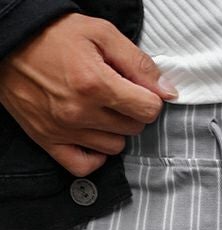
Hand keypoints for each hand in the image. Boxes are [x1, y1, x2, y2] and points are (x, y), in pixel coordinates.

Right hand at [0, 12, 177, 175]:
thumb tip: (167, 91)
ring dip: (115, 131)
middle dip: (132, 111)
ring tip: (102, 110)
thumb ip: (138, 64)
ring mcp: (63, 130)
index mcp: (96, 83)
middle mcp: (79, 112)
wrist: (9, 40)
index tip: (139, 90)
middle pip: (133, 129)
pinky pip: (84, 166)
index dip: (150, 98)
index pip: (148, 110)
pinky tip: (94, 137)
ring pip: (114, 147)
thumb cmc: (53, 34)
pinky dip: (94, 156)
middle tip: (117, 94)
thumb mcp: (101, 34)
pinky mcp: (48, 141)